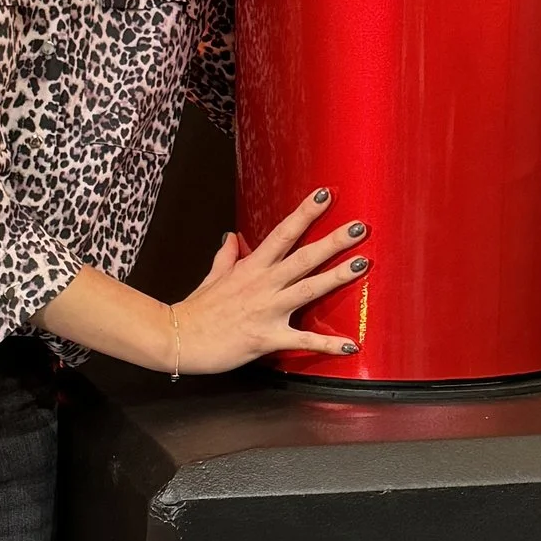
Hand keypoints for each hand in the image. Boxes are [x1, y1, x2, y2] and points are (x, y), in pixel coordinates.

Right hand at [167, 187, 367, 370]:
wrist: (177, 339)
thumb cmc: (195, 311)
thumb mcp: (212, 277)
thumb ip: (225, 257)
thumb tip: (230, 236)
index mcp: (250, 268)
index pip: (282, 233)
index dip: (304, 213)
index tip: (324, 195)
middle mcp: (263, 284)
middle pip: (303, 257)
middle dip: (333, 241)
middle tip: (360, 226)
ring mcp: (267, 310)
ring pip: (308, 289)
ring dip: (336, 277)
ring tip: (363, 265)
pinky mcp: (267, 338)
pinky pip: (303, 341)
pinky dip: (327, 344)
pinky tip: (351, 345)